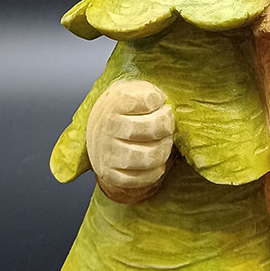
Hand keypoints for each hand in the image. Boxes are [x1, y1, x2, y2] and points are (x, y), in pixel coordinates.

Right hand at [86, 79, 174, 201]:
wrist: (103, 127)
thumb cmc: (127, 109)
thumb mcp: (137, 90)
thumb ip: (150, 93)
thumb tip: (159, 101)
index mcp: (114, 103)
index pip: (147, 100)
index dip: (160, 102)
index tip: (160, 103)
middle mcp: (106, 128)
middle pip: (152, 129)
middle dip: (166, 127)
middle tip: (166, 125)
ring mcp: (106, 152)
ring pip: (148, 157)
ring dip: (163, 150)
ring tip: (163, 143)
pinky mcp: (109, 174)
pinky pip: (137, 180)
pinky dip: (153, 172)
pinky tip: (156, 163)